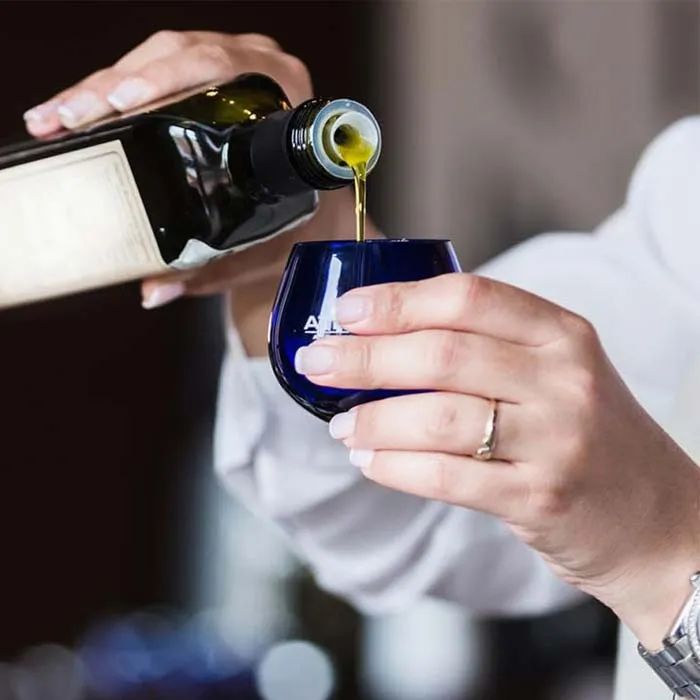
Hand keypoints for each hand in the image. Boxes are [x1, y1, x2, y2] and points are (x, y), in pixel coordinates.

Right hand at [24, 31, 373, 350]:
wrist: (317, 216)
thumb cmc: (302, 225)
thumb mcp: (264, 248)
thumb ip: (212, 270)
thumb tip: (154, 290)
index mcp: (288, 97)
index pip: (220, 69)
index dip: (166, 79)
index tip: (124, 102)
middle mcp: (263, 69)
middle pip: (179, 56)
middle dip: (114, 86)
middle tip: (71, 118)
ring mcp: (236, 64)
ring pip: (159, 56)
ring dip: (104, 85)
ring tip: (61, 118)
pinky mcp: (210, 71)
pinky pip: (156, 65)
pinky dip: (113, 86)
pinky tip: (79, 110)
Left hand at [295, 272, 699, 648]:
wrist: (655, 516)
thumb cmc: (588, 433)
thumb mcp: (555, 371)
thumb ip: (486, 346)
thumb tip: (386, 334)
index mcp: (561, 334)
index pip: (468, 297)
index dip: (397, 301)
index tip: (347, 311)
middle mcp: (563, 380)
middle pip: (442, 355)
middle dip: (365, 357)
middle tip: (318, 362)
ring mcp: (556, 440)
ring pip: (437, 417)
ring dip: (373, 417)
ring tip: (340, 423)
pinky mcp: (540, 498)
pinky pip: (446, 476)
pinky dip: (394, 466)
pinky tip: (370, 459)